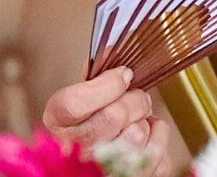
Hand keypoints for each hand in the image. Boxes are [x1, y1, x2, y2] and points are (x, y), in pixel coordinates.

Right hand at [42, 67, 173, 175]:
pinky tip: (146, 136)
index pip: (74, 103)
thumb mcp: (82, 102)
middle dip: (133, 100)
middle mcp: (75, 153)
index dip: (106, 84)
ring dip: (145, 120)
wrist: (94, 166)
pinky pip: (158, 149)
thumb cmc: (91, 130)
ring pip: (138, 133)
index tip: (123, 74)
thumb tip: (113, 51)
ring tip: (137, 120)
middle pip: (113, 115)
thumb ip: (96, 79)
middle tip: (135, 97)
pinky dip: (157, 136)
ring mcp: (103, 170)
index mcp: (59, 126)